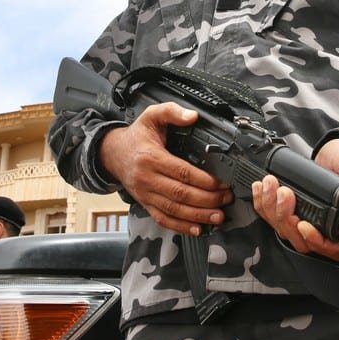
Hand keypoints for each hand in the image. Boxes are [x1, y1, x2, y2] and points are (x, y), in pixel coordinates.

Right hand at [98, 102, 232, 235]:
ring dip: (198, 216)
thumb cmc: (136, 136)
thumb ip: (171, 111)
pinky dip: (181, 226)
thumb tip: (192, 116)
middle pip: (181, 194)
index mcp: (151, 157)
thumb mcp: (151, 116)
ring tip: (218, 216)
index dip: (205, 181)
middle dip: (207, 200)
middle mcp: (147, 179)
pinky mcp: (145, 204)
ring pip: (174, 210)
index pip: (182, 172)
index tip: (222, 183)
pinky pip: (163, 219)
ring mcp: (145, 194)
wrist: (112, 153)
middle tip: (226, 199)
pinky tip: (197, 228)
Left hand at [252, 138, 338, 261]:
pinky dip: (263, 203)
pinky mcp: (288, 211)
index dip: (316, 241)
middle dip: (286, 218)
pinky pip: (271, 217)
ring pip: (283, 229)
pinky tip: (261, 188)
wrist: (332, 150)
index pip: (331, 248)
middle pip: (300, 240)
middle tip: (284, 194)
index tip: (304, 225)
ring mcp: (303, 220)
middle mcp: (322, 228)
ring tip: (271, 184)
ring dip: (271, 208)